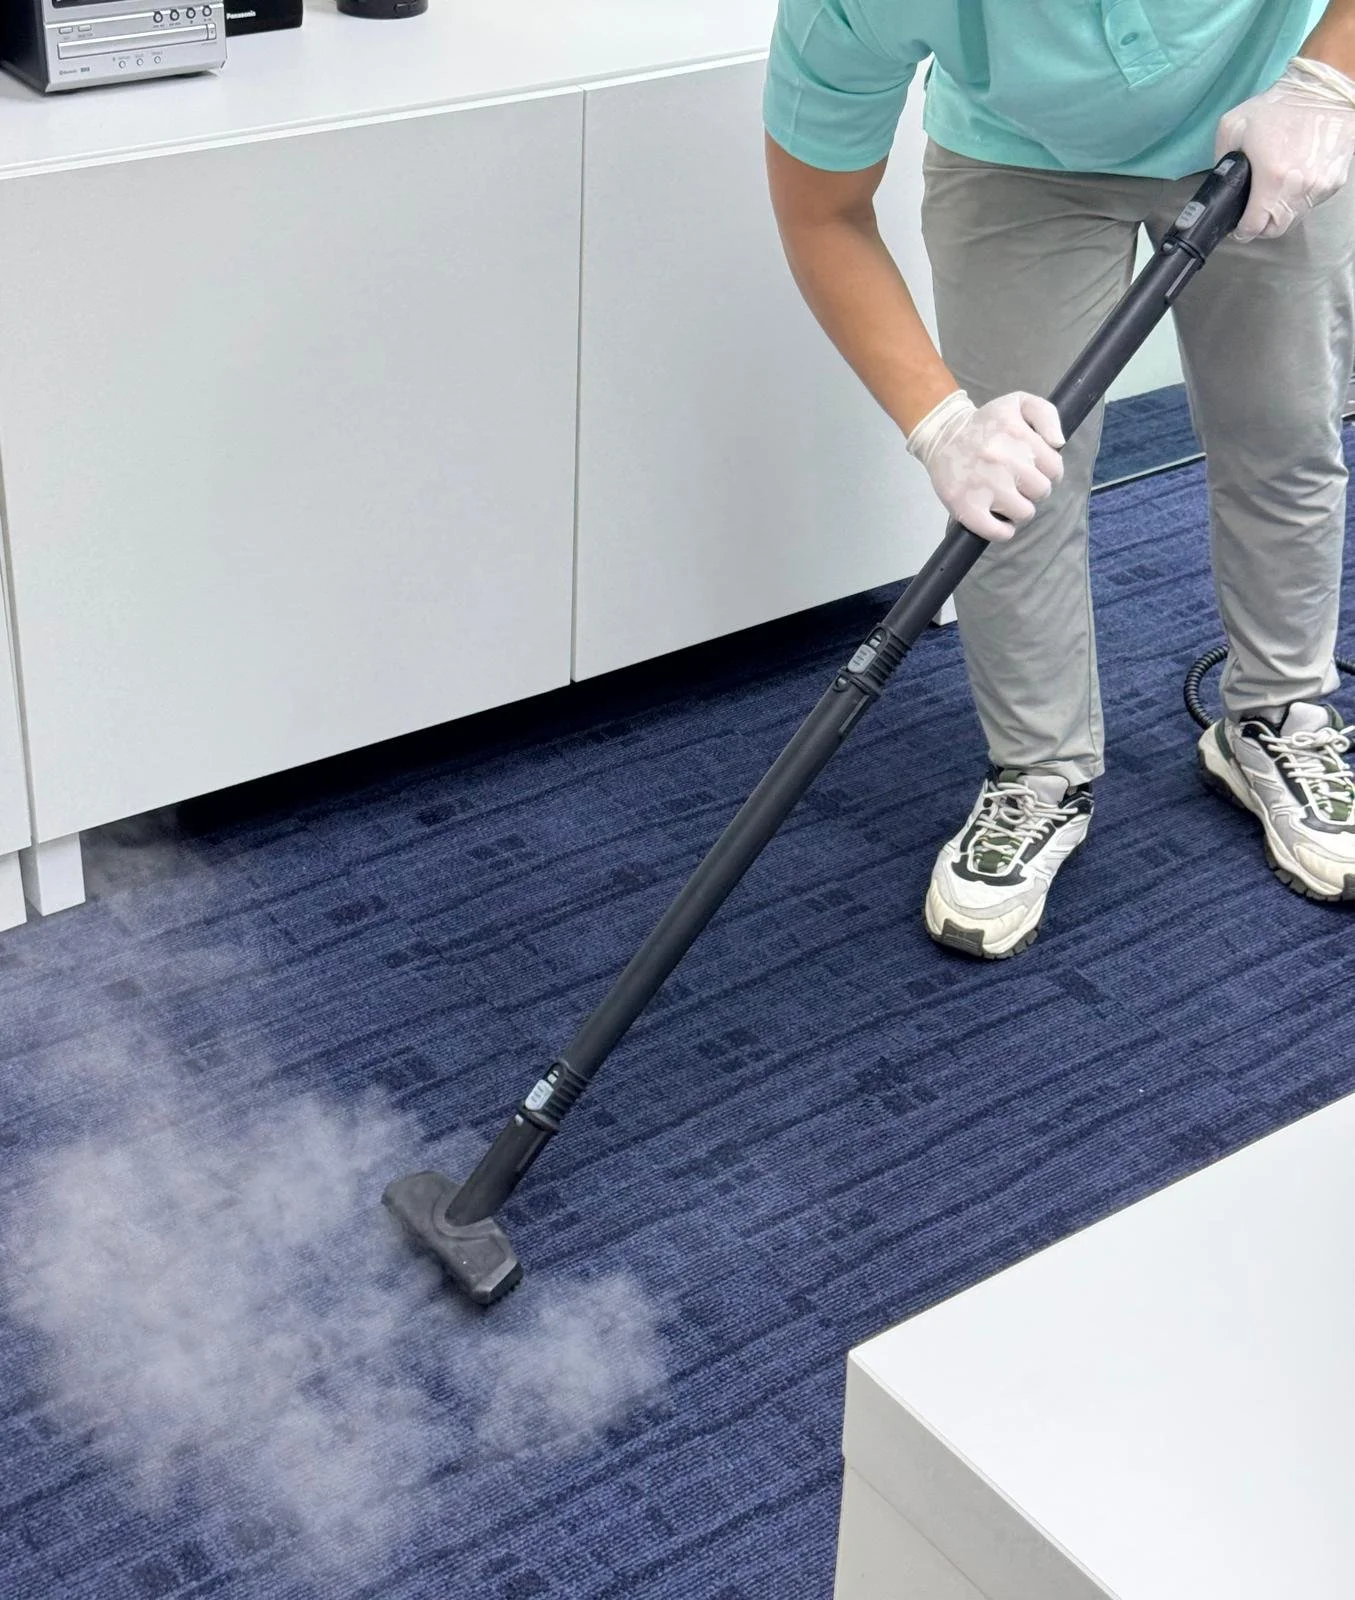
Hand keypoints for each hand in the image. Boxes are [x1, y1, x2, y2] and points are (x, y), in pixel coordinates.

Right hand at [906, 389, 1064, 541]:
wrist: (941, 435)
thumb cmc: (985, 423)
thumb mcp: (1018, 403)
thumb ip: (1047, 415)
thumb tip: (1058, 444)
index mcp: (1017, 434)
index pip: (1054, 469)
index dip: (1047, 472)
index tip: (1033, 470)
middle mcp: (1002, 460)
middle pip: (1041, 492)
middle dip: (1033, 490)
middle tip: (1017, 483)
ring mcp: (984, 486)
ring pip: (1024, 513)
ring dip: (1019, 509)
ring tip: (1006, 499)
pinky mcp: (966, 507)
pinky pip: (998, 532)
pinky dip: (1003, 531)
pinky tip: (998, 520)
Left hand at [1217, 58, 1354, 242]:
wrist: (1324, 89)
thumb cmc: (1279, 105)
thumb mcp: (1233, 126)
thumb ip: (1222, 161)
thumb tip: (1221, 183)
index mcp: (1272, 178)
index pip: (1254, 227)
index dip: (1242, 230)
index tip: (1237, 225)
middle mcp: (1299, 188)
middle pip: (1275, 229)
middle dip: (1261, 226)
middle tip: (1253, 211)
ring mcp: (1320, 186)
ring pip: (1294, 218)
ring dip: (1280, 212)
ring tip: (1273, 192)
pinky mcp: (1335, 181)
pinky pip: (1311, 203)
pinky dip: (1299, 198)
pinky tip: (1293, 179)